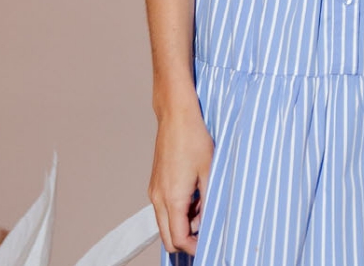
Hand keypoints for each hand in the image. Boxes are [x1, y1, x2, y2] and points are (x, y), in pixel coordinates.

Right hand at [148, 103, 213, 254]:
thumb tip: (209, 222)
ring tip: (204, 203)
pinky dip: (178, 211)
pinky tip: (194, 194)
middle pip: (167, 238)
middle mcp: (158, 198)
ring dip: (183, 223)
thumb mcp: (209, 170)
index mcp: (172, 198)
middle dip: (187, 239)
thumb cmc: (194, 138)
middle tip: (207, 228)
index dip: (194, 247)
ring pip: (165, 223)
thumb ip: (209, 200)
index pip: (178, 239)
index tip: (208, 244)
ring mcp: (154, 191)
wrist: (176, 115)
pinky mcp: (155, 184)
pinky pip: (164, 209)